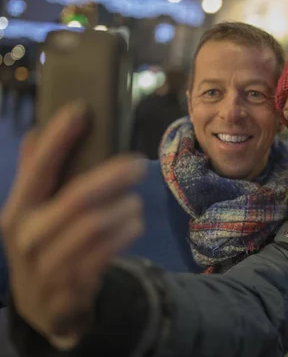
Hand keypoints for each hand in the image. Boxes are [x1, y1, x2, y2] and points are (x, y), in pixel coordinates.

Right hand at [0, 103, 146, 346]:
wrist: (42, 309)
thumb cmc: (43, 246)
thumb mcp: (31, 214)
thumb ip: (34, 175)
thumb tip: (38, 131)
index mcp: (16, 212)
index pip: (37, 170)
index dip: (58, 139)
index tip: (81, 110)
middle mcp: (27, 237)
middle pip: (77, 199)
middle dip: (112, 177)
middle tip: (138, 163)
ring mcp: (48, 265)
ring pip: (97, 226)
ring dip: (124, 209)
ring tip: (135, 201)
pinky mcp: (72, 287)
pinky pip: (107, 253)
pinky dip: (126, 233)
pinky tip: (134, 223)